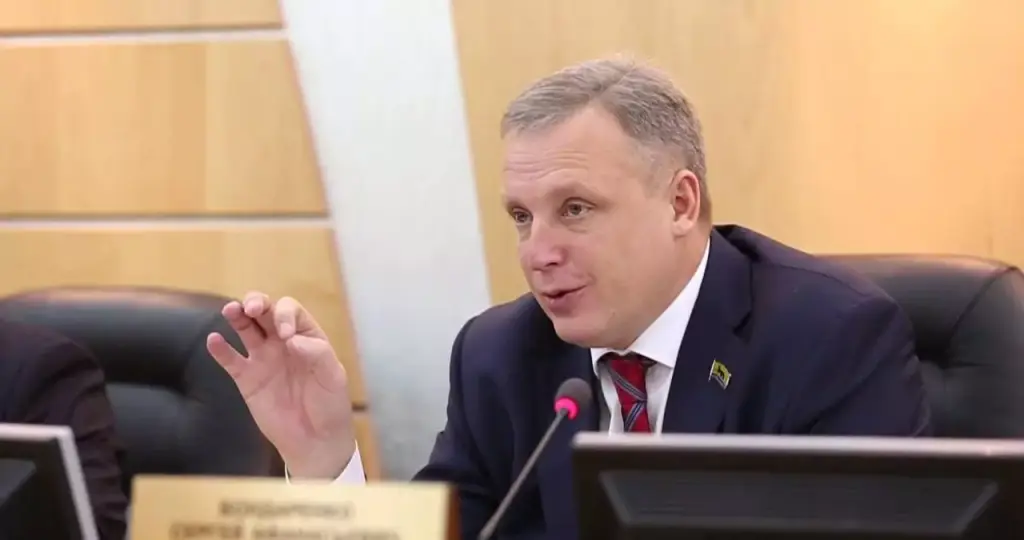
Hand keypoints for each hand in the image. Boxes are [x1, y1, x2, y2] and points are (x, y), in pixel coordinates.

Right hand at [206, 292, 355, 478]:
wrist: (315, 440)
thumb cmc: (330, 406)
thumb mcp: (333, 377)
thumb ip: (316, 354)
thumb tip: (290, 338)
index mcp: (306, 336)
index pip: (290, 311)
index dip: (285, 315)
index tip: (286, 335)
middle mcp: (282, 342)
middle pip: (265, 312)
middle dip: (257, 302)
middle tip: (252, 308)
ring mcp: (263, 359)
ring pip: (245, 329)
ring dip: (236, 316)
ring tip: (230, 311)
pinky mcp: (247, 379)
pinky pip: (231, 360)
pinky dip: (220, 350)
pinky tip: (214, 341)